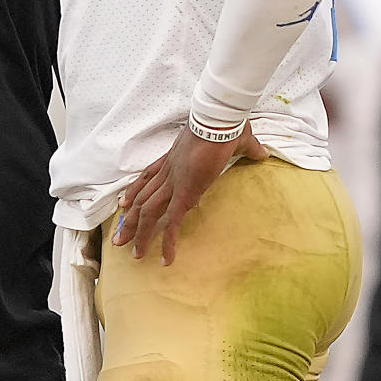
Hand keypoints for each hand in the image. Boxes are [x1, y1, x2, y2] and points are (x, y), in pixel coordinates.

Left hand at [113, 123, 268, 264]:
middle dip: (130, 221)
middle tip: (119, 239)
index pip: (148, 178)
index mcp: (174, 159)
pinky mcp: (185, 193)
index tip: (124, 206)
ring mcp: (174, 183)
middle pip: (141, 199)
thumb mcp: (238, 139)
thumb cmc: (227, 126)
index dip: (134, 192)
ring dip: (140, 235)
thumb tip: (261, 151)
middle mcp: (169, 173)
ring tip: (135, 255)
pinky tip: (166, 260)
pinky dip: (168, 242)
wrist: (219, 121)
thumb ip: (248, 148)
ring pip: (149, 213)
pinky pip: (172, 222)